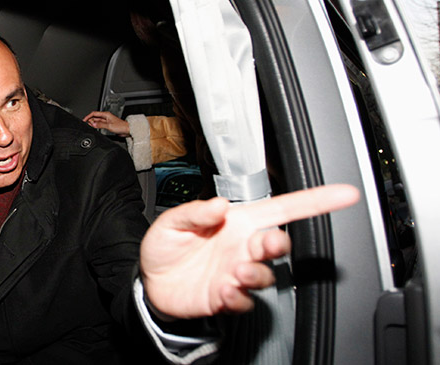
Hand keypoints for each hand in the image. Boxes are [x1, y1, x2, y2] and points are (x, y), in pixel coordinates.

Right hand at [83, 111, 129, 135]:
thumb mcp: (109, 126)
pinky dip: (96, 125)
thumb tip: (93, 124)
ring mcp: (106, 121)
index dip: (88, 116)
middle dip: (90, 120)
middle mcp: (106, 117)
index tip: (84, 120)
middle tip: (86, 124)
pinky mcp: (107, 125)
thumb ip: (100, 125)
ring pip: (97, 120)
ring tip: (89, 126)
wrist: (127, 130)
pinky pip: (99, 124)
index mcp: (106, 114)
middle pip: (95, 117)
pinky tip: (94, 127)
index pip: (94, 113)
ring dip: (93, 123)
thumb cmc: (121, 126)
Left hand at [140, 184, 358, 318]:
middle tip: (268, 244)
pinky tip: (224, 291)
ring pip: (264, 275)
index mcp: (237, 222)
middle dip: (279, 243)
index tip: (344, 194)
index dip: (315, 201)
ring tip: (238, 271)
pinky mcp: (226, 299)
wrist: (151, 282)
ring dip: (256, 273)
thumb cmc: (166, 246)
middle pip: (277, 244)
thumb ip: (195, 212)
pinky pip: (243, 301)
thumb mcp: (172, 221)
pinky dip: (237, 298)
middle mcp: (242, 248)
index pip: (281, 209)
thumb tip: (220, 205)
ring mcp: (236, 274)